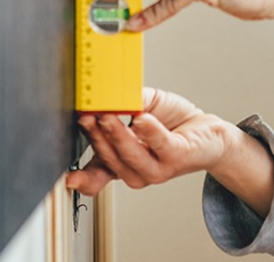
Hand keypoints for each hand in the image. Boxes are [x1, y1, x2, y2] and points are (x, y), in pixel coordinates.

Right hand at [66, 87, 227, 196]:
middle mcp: (135, 171)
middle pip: (109, 157)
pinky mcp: (176, 157)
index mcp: (120, 162)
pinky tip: (142, 118)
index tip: (68, 178)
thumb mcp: (139, 111)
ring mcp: (156, 168)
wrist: (205, 131)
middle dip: (96, 136)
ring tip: (108, 114)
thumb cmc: (170, 123)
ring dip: (117, 134)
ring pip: (130, 155)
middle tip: (87, 115)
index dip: (81, 179)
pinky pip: (160, 145)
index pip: (95, 176)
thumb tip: (105, 94)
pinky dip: (149, 131)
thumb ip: (122, 105)